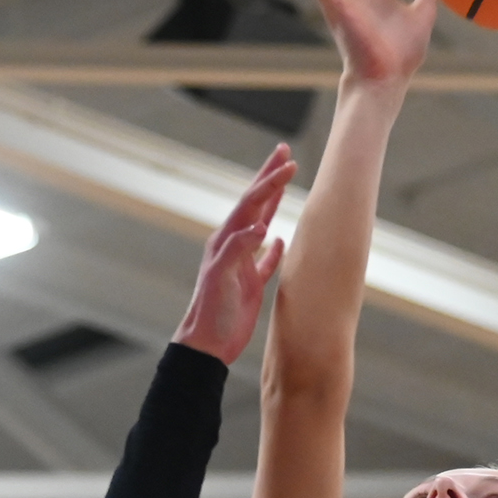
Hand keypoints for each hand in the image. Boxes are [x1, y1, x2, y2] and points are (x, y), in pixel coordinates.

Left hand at [172, 143, 295, 363]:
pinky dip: (275, 248)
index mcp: (225, 241)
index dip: (270, 182)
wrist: (206, 345)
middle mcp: (233, 247)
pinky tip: (282, 240)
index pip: (251, 203)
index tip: (290, 165)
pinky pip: (266, 260)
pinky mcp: (250, 284)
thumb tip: (261, 227)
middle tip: (284, 152)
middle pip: (255, 204)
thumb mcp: (222, 278)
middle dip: (269, 177)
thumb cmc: (211, 312)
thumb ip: (239, 250)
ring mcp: (242, 264)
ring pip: (261, 225)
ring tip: (284, 181)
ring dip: (274, 202)